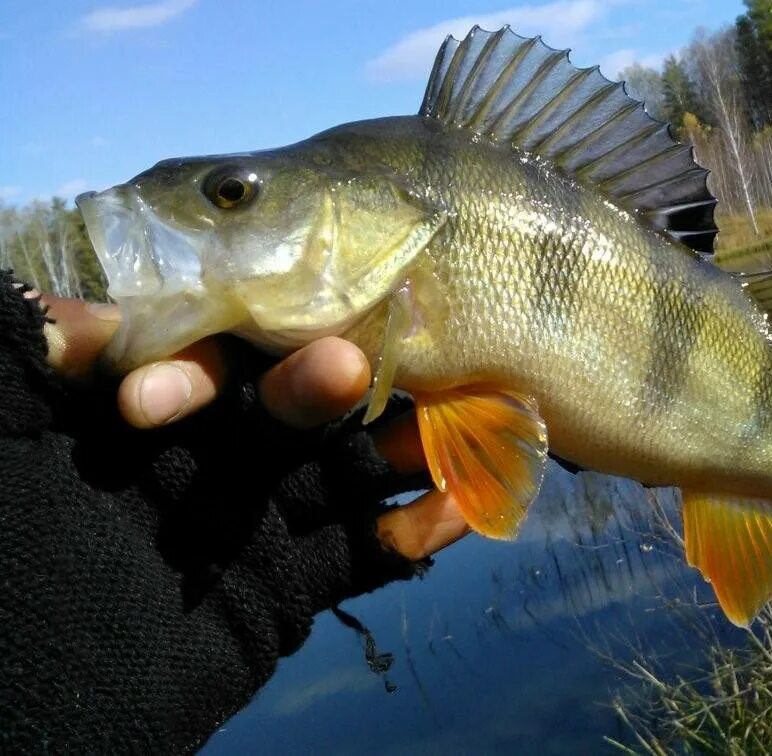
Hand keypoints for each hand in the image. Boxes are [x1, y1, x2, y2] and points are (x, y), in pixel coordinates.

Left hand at [37, 291, 466, 560]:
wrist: (11, 716)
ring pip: (344, 474)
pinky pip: (358, 556)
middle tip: (360, 370)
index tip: (288, 323)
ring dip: (405, 449)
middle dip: (332, 392)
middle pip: (292, 409)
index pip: (211, 356)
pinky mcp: (281, 594)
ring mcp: (249, 529)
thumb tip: (87, 317)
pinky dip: (413, 532)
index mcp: (134, 422)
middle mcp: (202, 466)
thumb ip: (17, 358)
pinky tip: (462, 506)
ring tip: (464, 424)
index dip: (259, 339)